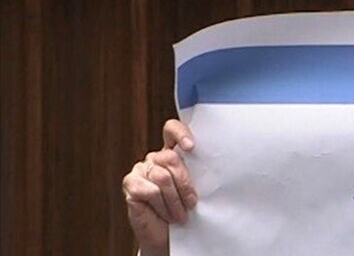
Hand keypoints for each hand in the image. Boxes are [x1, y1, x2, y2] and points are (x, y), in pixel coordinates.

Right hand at [122, 120, 196, 255]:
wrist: (167, 235)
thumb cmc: (183, 210)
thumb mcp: (194, 188)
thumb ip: (196, 172)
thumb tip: (210, 165)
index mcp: (172, 153)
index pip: (171, 130)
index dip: (180, 133)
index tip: (191, 147)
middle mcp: (155, 158)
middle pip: (171, 158)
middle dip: (184, 184)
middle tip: (190, 203)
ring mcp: (141, 170)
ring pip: (162, 176)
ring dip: (174, 200)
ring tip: (179, 213)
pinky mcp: (130, 184)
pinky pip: (150, 190)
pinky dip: (161, 205)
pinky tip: (164, 213)